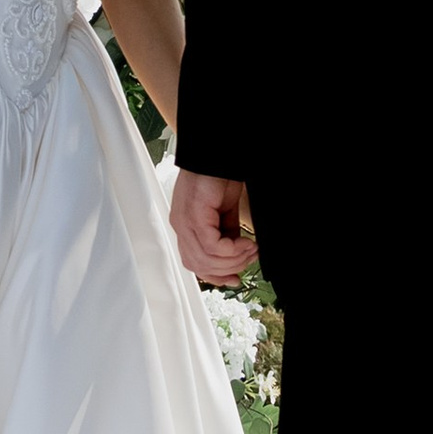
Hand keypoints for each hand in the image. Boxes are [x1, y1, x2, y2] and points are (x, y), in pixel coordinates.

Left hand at [170, 165, 255, 282]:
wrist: (216, 155)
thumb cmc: (219, 177)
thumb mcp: (225, 213)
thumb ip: (226, 235)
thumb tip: (237, 257)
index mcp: (186, 226)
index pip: (194, 263)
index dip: (216, 276)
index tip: (236, 278)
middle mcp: (182, 226)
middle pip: (200, 266)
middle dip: (229, 268)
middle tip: (250, 257)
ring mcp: (185, 222)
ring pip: (206, 260)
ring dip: (234, 259)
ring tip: (251, 248)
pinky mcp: (194, 216)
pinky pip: (212, 247)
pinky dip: (232, 249)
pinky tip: (245, 241)